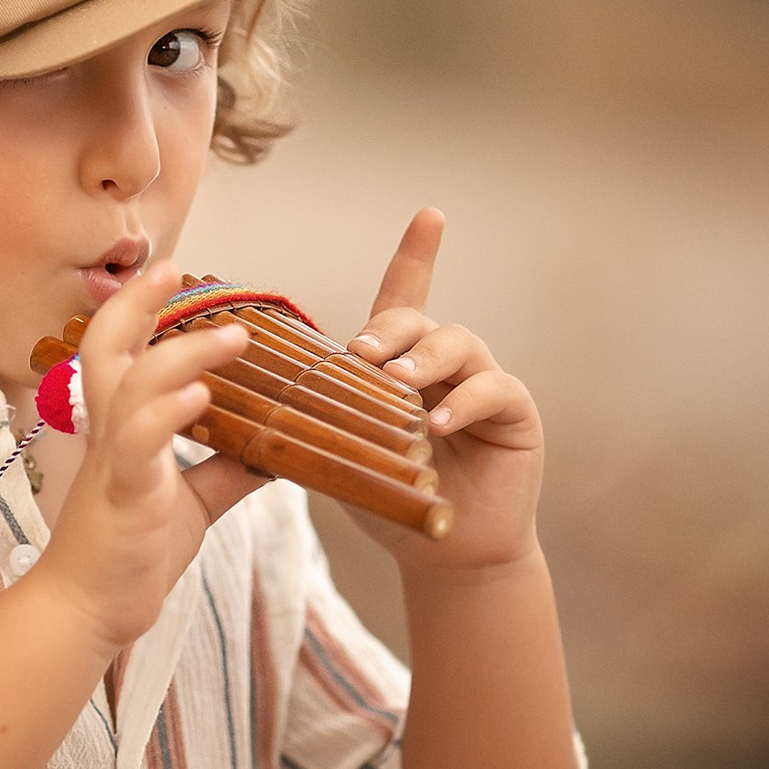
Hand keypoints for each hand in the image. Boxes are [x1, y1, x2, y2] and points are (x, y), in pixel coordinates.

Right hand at [31, 259, 267, 650]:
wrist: (86, 613)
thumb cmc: (129, 556)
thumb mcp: (190, 504)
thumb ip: (225, 471)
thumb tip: (277, 452)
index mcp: (119, 432)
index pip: (119, 353)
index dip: (137, 308)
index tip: (169, 275)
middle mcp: (108, 436)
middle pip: (105, 348)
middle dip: (136, 303)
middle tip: (174, 268)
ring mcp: (113, 464)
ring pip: (132, 387)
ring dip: (182, 354)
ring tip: (233, 335)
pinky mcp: (124, 497)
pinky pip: (139, 445)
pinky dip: (169, 414)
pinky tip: (201, 396)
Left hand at [343, 209, 543, 574]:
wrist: (442, 554)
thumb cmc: (387, 502)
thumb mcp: (341, 456)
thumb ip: (314, 423)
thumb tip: (254, 404)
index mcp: (400, 366)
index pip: (406, 299)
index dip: (417, 257)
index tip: (430, 215)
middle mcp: (443, 366)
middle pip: (420, 320)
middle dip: (390, 329)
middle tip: (363, 353)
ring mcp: (481, 384)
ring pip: (457, 342)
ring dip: (424, 360)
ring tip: (398, 386)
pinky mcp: (514, 412)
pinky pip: (492, 388)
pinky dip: (461, 402)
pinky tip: (437, 423)